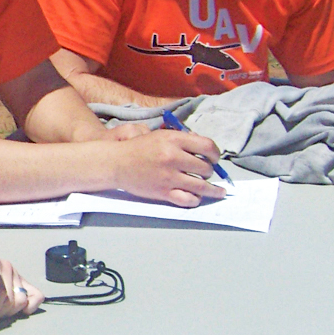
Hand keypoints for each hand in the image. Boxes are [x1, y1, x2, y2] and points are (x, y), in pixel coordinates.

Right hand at [106, 129, 226, 205]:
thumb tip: (203, 148)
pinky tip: (197, 198)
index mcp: (173, 140)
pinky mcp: (163, 192)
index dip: (215, 154)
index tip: (215, 158)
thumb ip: (181, 139)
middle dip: (210, 171)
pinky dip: (195, 199)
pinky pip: (188, 199)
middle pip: (206, 168)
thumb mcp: (160, 135)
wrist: (116, 163)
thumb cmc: (138, 148)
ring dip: (211, 189)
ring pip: (201, 186)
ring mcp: (169, 176)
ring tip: (217, 191)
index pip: (207, 146)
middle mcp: (173, 157)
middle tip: (207, 173)